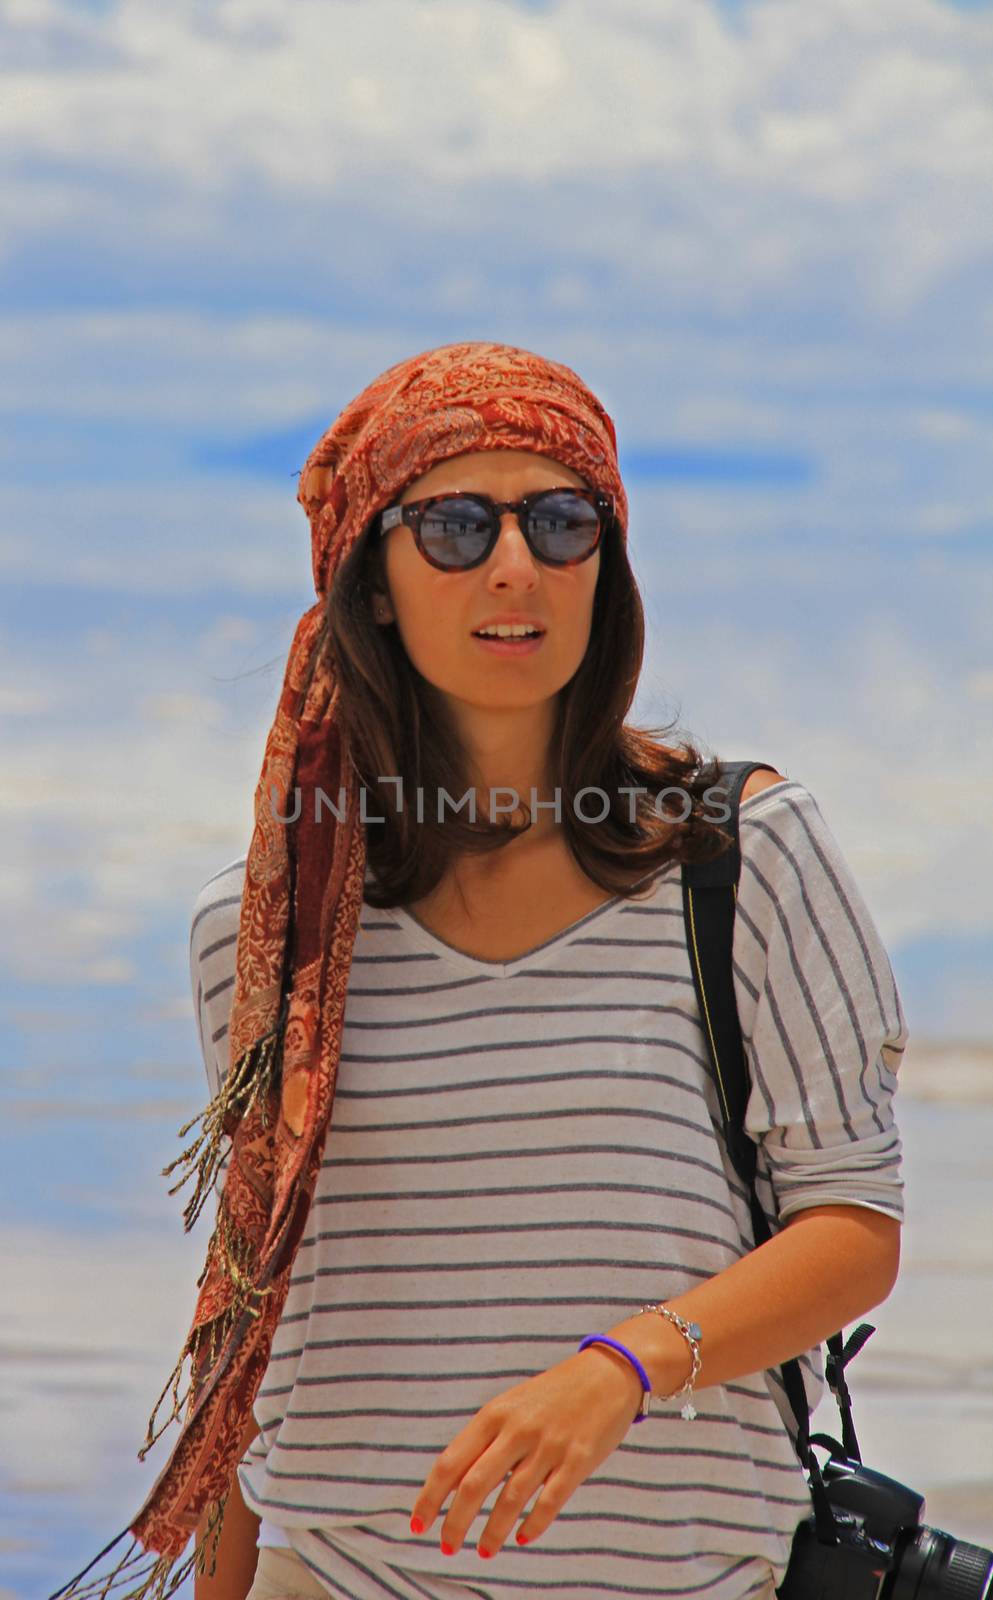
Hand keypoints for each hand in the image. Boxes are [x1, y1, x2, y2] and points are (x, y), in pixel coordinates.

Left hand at [409, 1342, 642, 1559]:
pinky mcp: (577, 1460)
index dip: (430, 1497)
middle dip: (455, 1522)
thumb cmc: (553, 1394)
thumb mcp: (512, 1405)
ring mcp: (548, 1445)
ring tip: (484, 1551)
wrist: (607, 1373)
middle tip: (447, 1547)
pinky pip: (549, 1501)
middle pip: (474, 1484)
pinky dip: (533, 1525)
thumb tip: (453, 1484)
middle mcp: (517, 1430)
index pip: (451, 1462)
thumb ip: (486, 1439)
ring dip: (493, 1532)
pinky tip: (522, 1537)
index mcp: (495, 1414)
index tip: (418, 1523)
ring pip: (510, 1499)